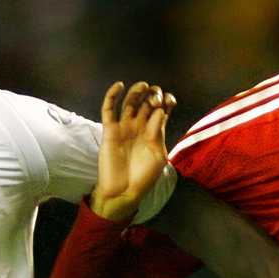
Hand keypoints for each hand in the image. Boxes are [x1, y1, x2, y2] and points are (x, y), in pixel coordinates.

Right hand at [92, 81, 175, 221]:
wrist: (123, 191)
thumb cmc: (144, 177)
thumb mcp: (158, 156)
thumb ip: (159, 134)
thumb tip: (159, 112)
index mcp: (154, 132)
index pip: (161, 110)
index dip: (166, 101)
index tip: (170, 100)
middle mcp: (139, 127)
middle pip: (146, 103)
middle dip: (153, 96)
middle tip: (156, 97)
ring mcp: (124, 127)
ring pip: (129, 102)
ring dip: (136, 91)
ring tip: (144, 86)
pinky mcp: (109, 130)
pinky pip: (108, 110)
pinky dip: (112, 96)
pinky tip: (119, 86)